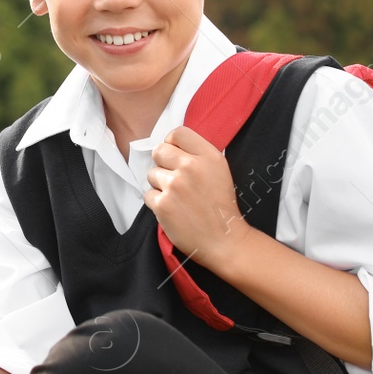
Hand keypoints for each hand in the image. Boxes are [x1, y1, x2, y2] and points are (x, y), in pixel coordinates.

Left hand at [145, 125, 254, 272]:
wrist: (224, 240)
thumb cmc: (220, 207)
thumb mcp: (219, 170)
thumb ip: (198, 154)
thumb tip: (172, 144)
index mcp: (208, 156)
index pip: (177, 133)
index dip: (172, 144)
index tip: (175, 156)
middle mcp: (191, 167)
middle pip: (159, 151)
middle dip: (163, 164)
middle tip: (175, 180)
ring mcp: (175, 185)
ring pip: (152, 174)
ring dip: (160, 186)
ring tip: (178, 198)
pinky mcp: (162, 204)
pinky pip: (148, 195)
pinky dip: (157, 203)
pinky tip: (173, 210)